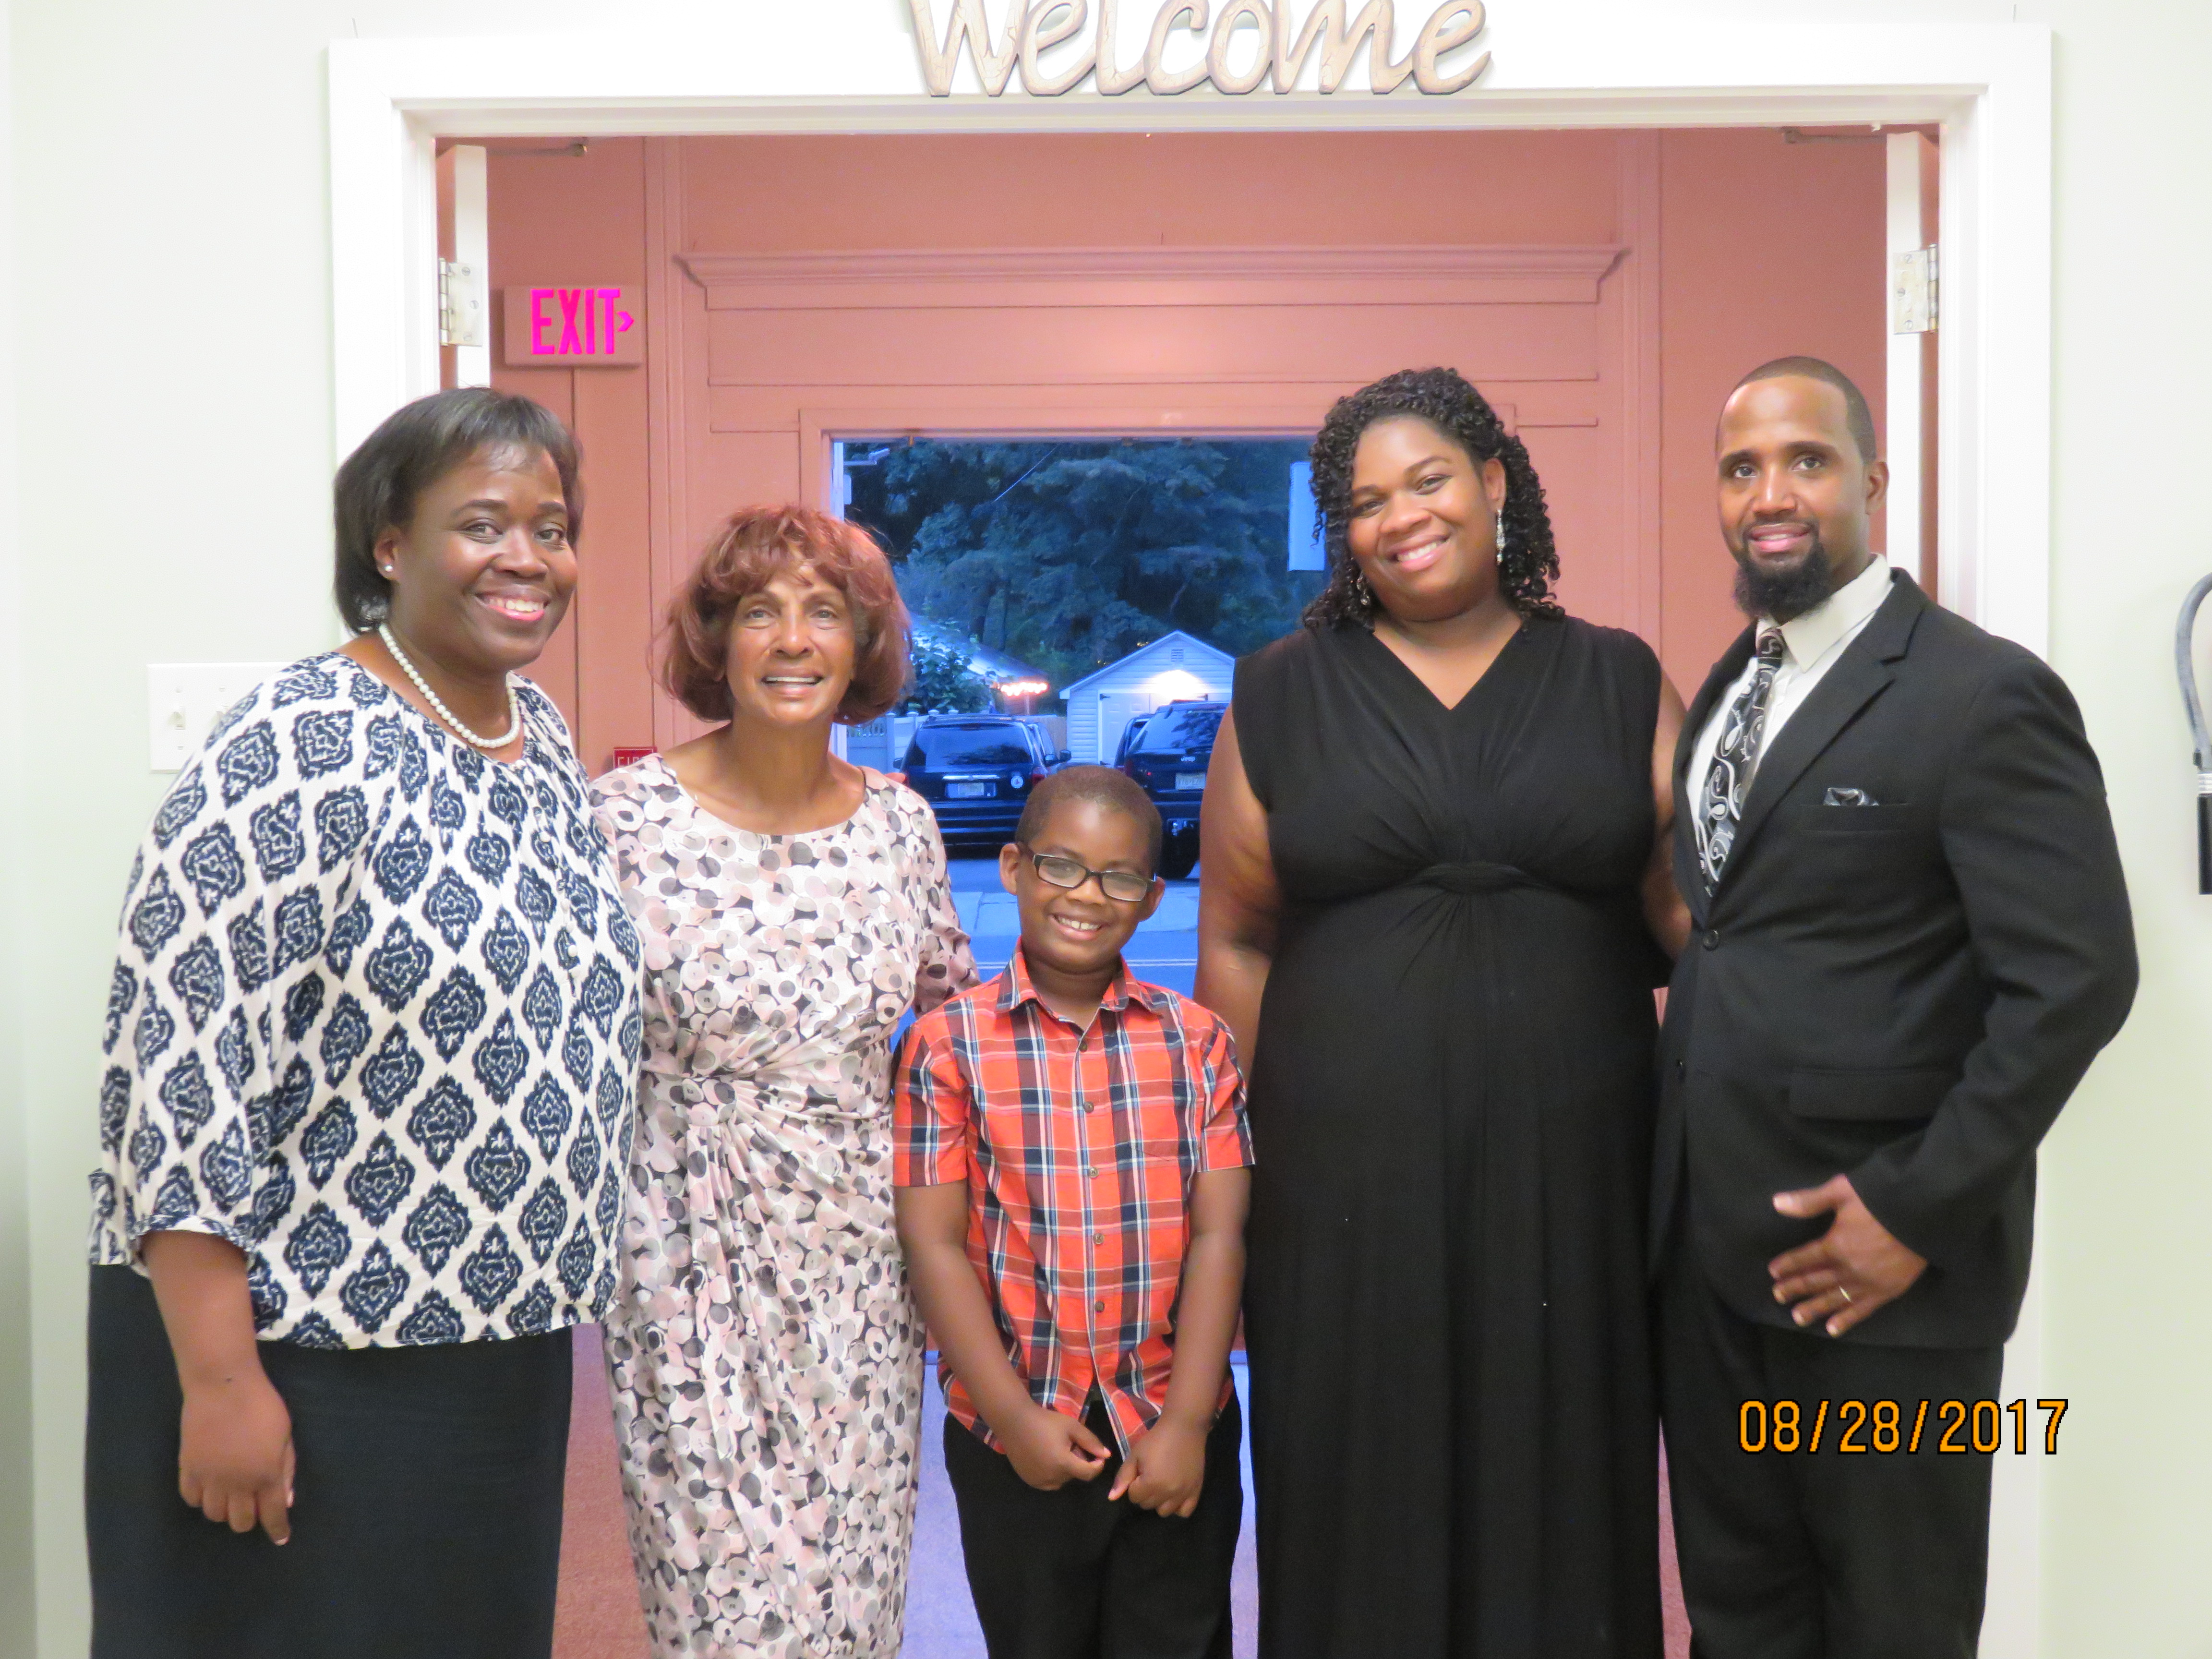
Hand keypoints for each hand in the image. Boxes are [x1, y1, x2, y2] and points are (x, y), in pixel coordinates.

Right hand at [178, 1369, 294, 1543]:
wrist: (223, 1386)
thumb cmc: (262, 1405)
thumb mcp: (285, 1435)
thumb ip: (286, 1468)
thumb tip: (286, 1499)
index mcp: (266, 1475)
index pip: (272, 1514)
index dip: (277, 1529)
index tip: (280, 1538)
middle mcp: (236, 1484)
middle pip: (240, 1522)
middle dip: (250, 1519)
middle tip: (254, 1507)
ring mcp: (209, 1479)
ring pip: (214, 1515)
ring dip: (226, 1510)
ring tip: (232, 1495)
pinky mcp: (187, 1469)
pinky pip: (191, 1499)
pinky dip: (202, 1499)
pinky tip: (210, 1487)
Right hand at [999, 1403, 1109, 1491]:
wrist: (1014, 1422)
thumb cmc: (1045, 1421)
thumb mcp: (1071, 1426)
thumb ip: (1091, 1441)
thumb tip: (1107, 1455)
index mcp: (1064, 1464)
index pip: (1088, 1474)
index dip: (1097, 1466)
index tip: (1098, 1456)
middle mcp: (1052, 1478)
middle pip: (1074, 1475)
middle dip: (1078, 1462)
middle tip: (1071, 1445)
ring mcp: (1039, 1482)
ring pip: (1062, 1480)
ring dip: (1065, 1469)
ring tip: (1058, 1450)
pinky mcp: (1029, 1481)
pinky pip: (1049, 1482)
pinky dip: (1053, 1473)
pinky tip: (1046, 1456)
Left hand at [1109, 1416, 1206, 1516]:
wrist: (1183, 1428)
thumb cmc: (1156, 1439)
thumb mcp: (1135, 1455)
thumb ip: (1123, 1477)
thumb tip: (1112, 1498)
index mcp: (1151, 1483)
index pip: (1134, 1497)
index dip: (1133, 1484)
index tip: (1140, 1472)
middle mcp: (1168, 1492)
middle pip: (1147, 1505)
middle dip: (1145, 1493)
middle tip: (1150, 1476)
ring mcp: (1184, 1493)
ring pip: (1164, 1512)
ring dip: (1159, 1501)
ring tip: (1162, 1485)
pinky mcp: (1196, 1491)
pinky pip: (1184, 1512)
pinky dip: (1177, 1507)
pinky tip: (1174, 1494)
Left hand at [1769, 1174, 1927, 1336]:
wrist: (1924, 1215)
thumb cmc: (1881, 1199)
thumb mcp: (1842, 1192)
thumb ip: (1810, 1201)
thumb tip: (1776, 1202)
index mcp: (1835, 1245)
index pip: (1804, 1258)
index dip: (1787, 1265)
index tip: (1773, 1272)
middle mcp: (1848, 1269)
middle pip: (1816, 1281)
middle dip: (1795, 1288)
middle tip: (1777, 1297)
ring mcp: (1867, 1284)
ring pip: (1835, 1299)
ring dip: (1815, 1308)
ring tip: (1797, 1318)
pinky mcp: (1888, 1292)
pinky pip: (1862, 1310)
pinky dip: (1846, 1320)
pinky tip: (1833, 1329)